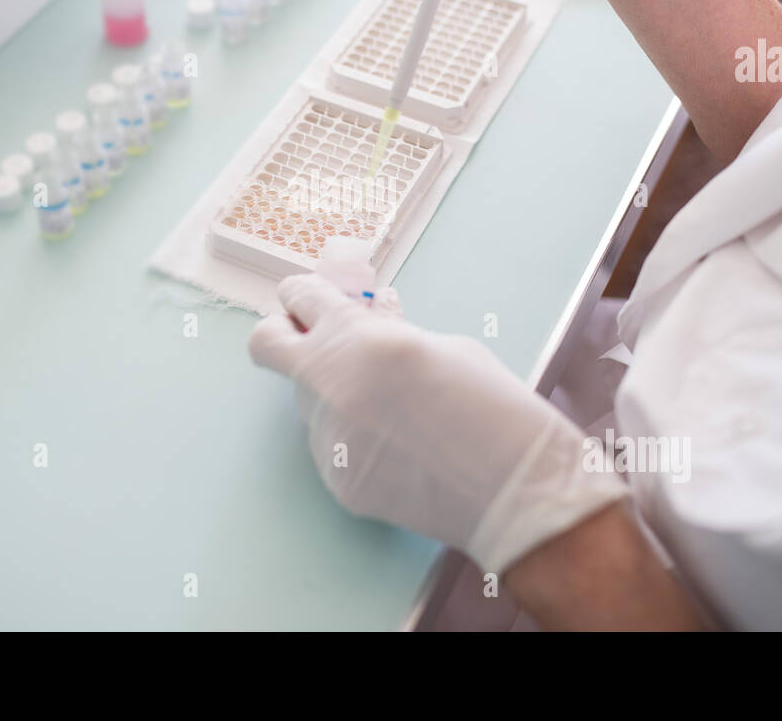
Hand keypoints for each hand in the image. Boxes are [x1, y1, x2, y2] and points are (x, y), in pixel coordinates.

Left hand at [249, 274, 625, 574]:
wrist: (515, 488)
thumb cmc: (492, 406)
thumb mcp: (444, 347)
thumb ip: (393, 330)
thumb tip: (371, 312)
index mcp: (357, 337)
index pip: (300, 298)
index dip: (301, 294)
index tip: (306, 296)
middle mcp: (328, 384)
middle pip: (266, 345)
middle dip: (282, 333)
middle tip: (310, 337)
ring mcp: (327, 436)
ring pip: (309, 401)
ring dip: (337, 394)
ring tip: (398, 411)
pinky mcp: (336, 478)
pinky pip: (332, 446)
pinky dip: (356, 439)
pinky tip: (403, 449)